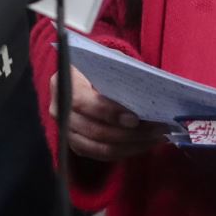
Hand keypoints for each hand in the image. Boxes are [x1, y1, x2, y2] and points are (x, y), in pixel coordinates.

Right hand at [49, 67, 165, 161]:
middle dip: (129, 134)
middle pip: (93, 130)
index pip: (82, 102)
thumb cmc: (99, 66)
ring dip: (132, 145)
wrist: (85, 76)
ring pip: (100, 148)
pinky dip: (127, 151)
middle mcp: (58, 109)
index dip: (108, 112)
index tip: (135, 119)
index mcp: (63, 82)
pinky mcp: (76, 144)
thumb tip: (149, 85)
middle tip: (157, 130)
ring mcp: (66, 130)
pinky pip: (103, 155)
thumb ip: (121, 71)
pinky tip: (146, 144)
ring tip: (157, 138)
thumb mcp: (107, 60)